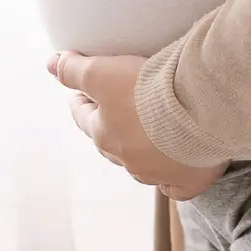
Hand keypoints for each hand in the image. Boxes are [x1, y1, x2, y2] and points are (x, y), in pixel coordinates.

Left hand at [46, 49, 228, 199]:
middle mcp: (128, 159)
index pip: (83, 117)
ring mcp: (158, 174)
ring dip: (139, 150)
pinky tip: (169, 175)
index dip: (80, 102)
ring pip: (141, 164)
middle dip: (108, 126)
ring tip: (145, 133)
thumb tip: (50, 64)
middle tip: (113, 109)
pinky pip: (173, 186)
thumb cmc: (149, 90)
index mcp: (105, 134)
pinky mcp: (188, 181)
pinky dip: (170, 181)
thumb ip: (74, 69)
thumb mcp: (101, 72)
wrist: (200, 108)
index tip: (79, 92)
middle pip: (111, 142)